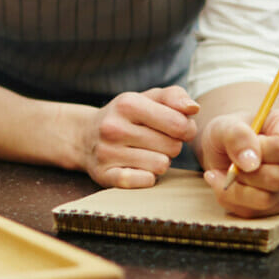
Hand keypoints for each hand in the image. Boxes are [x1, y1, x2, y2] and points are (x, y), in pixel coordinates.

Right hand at [78, 86, 199, 187]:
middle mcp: (114, 127)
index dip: (186, 129)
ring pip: (161, 165)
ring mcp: (107, 152)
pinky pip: (144, 181)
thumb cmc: (125, 116)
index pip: (179, 124)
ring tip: (147, 153)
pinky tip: (139, 168)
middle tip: (158, 142)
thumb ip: (174, 96)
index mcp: (127, 104)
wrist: (84, 136)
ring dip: (160, 161)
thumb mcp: (147, 98)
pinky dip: (147, 177)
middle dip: (171, 145)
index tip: (178, 129)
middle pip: (172, 147)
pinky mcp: (105, 175)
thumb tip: (193, 109)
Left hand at [197, 106, 278, 216]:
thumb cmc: (228, 132)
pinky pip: (258, 212)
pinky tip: (227, 185)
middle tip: (227, 165)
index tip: (238, 148)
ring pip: (267, 199)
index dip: (259, 153)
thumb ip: (236, 136)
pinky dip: (234, 201)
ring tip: (221, 175)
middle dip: (244, 175)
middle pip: (278, 178)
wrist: (224, 148)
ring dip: (235, 191)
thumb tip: (250, 163)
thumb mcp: (223, 126)